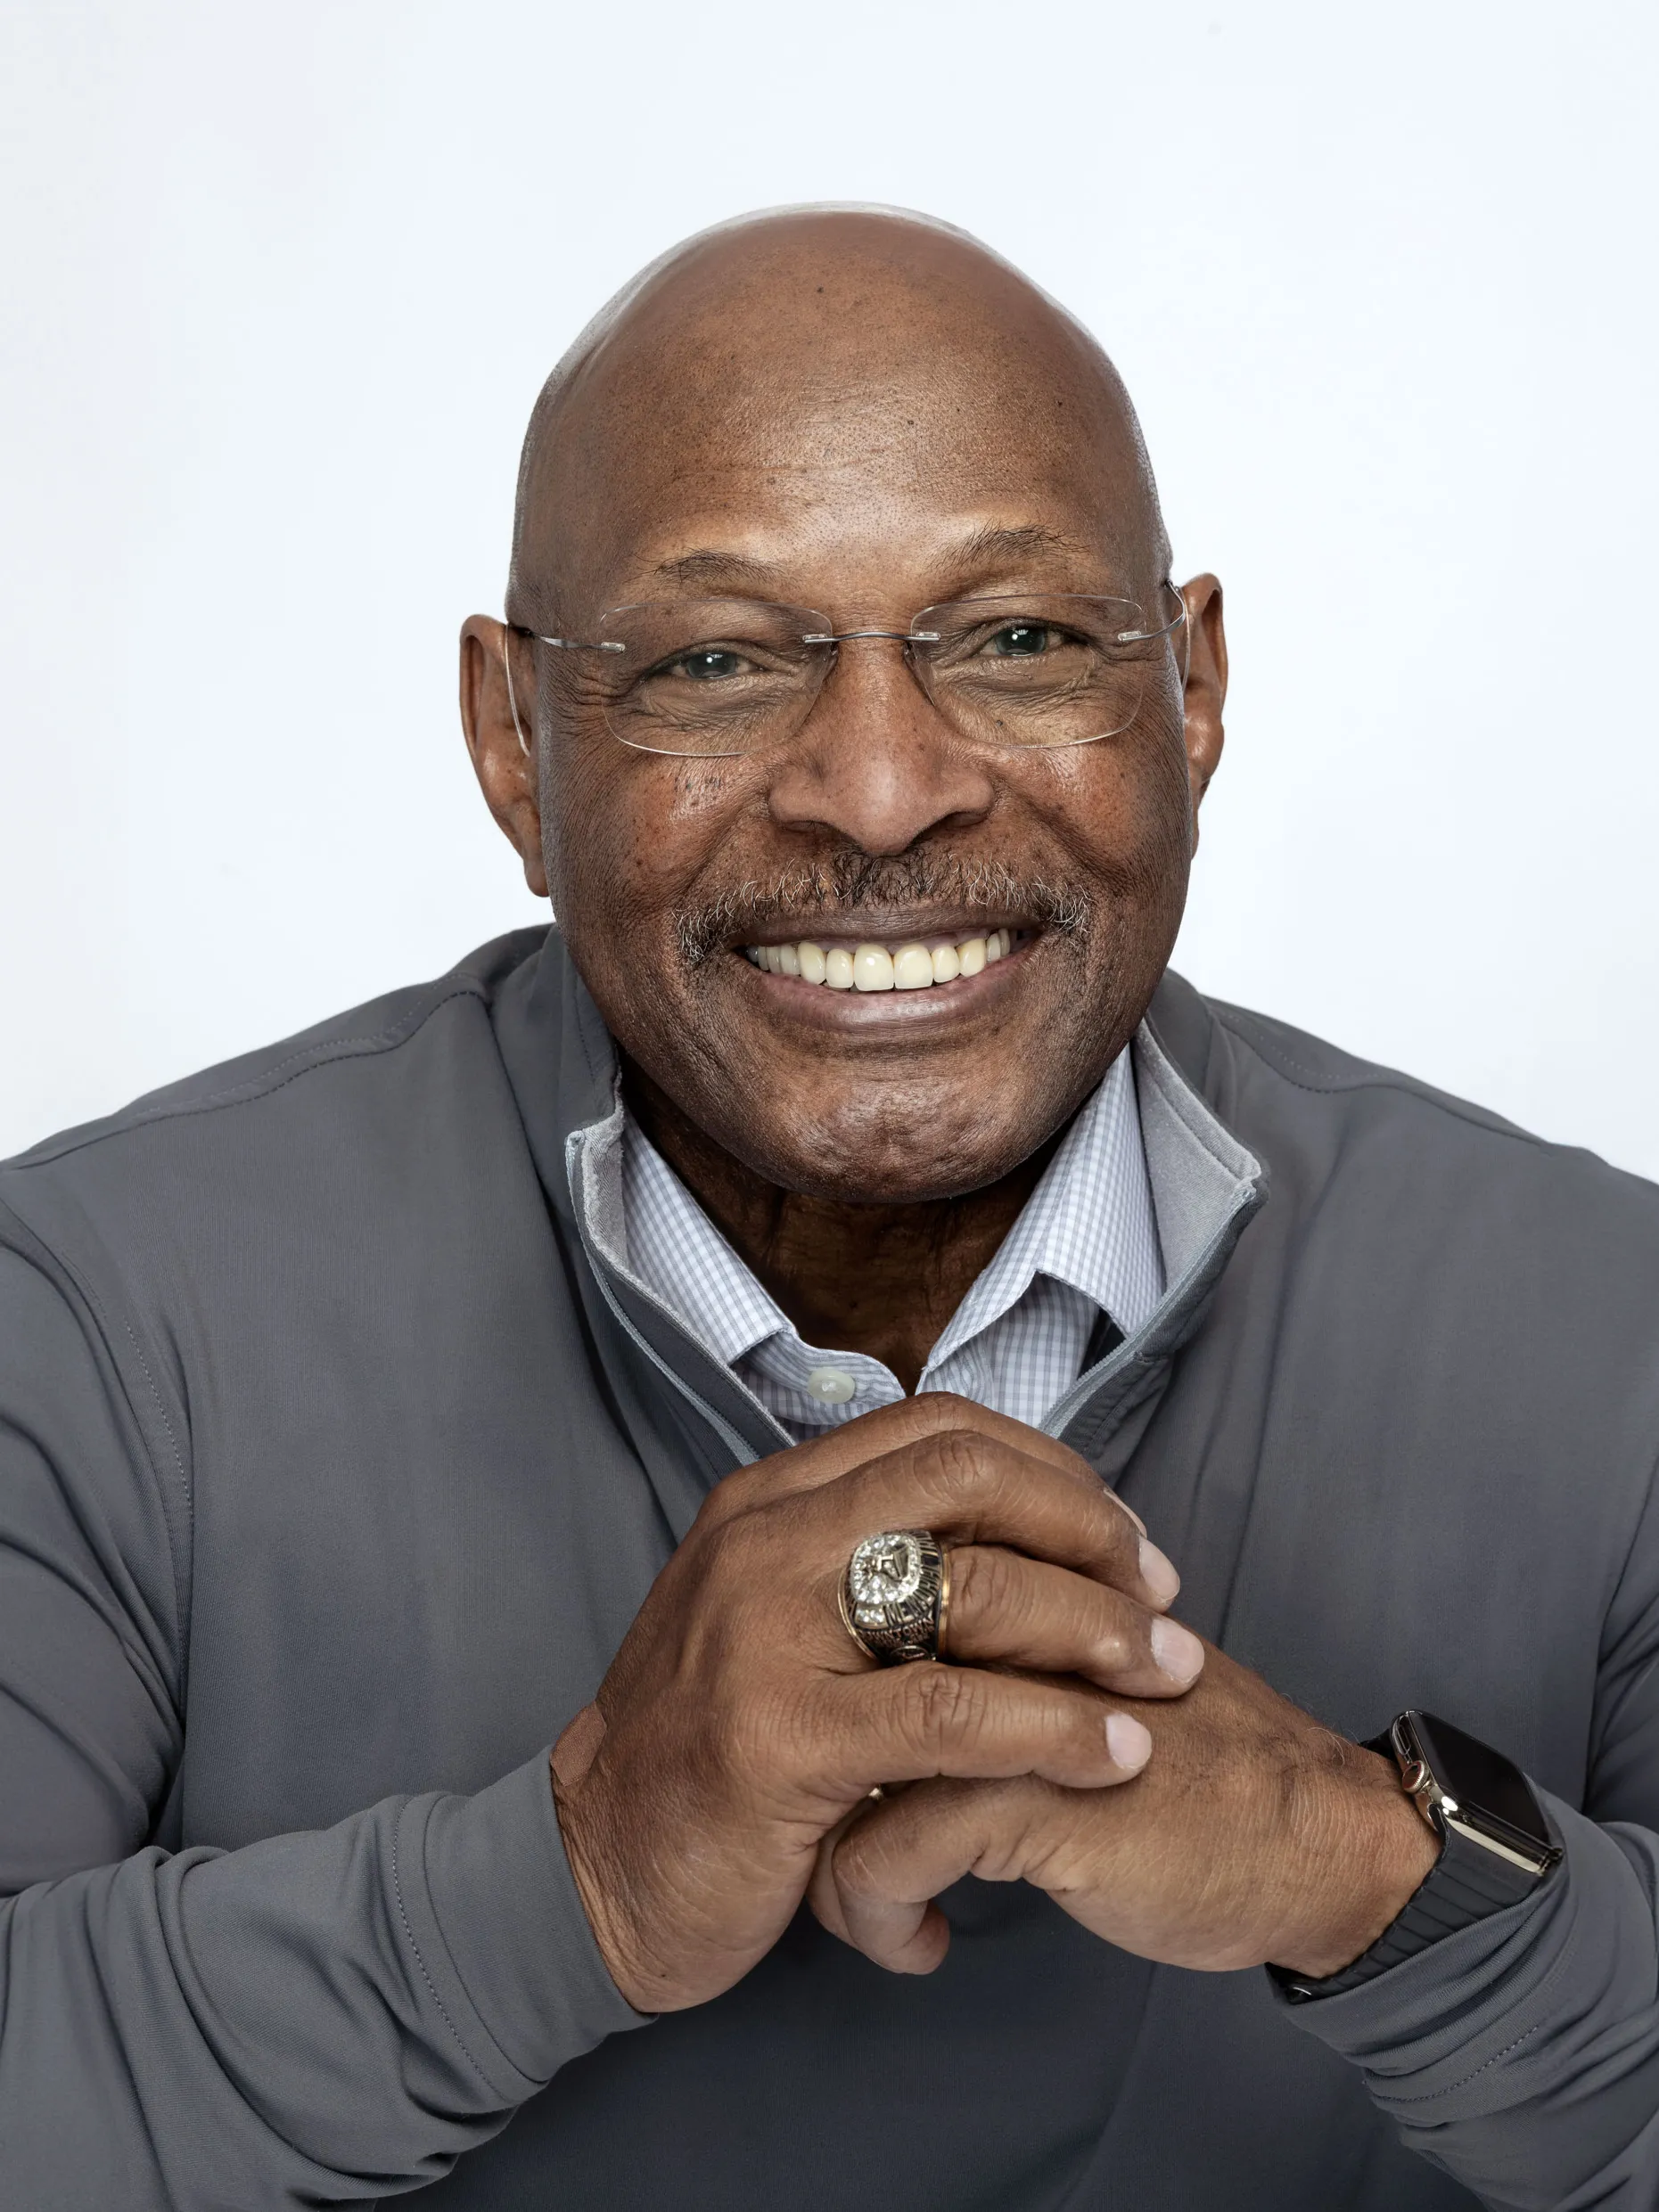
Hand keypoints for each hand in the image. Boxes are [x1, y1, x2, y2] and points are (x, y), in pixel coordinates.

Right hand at [549, 1393, 1202, 2012]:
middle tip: (1160, 1597)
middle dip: (1089, 1529)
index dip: (1053, 1470)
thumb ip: (862, 1559)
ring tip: (1166, 1678)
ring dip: (1098, 1630)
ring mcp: (763, 1634)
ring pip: (974, 1588)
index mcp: (767, 1499)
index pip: (939, 1429)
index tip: (1123, 1538)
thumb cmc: (711, 1750)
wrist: (596, 1870)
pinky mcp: (780, 1740)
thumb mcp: (771, 1618)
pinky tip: (1110, 1758)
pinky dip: (1054, 1731)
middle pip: (966, 1478)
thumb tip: (1011, 1529)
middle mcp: (761, 1540)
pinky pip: (952, 1715)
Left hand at [809, 1638, 1439, 1978]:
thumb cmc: (1195, 1764)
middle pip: (834, 1672)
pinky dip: (877, 1912)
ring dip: (831, 1858)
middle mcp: (996, 1616)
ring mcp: (1003, 1697)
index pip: (859, 1606)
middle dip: (809, 1777)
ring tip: (859, 1900)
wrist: (1311, 1840)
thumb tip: (869, 1677)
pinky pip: (884, 1851)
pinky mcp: (1024, 1792)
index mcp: (1011, 1573)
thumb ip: (992, 1649)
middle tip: (824, 1837)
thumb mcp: (1077, 1676)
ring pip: (842, 1764)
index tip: (841, 1779)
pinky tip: (922, 1945)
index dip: (829, 1697)